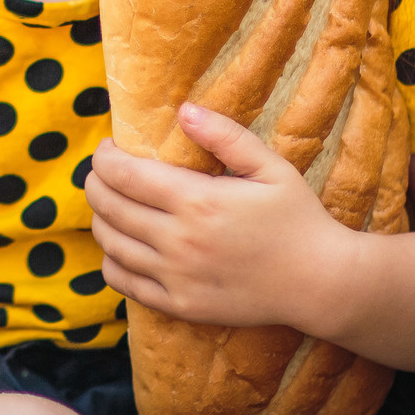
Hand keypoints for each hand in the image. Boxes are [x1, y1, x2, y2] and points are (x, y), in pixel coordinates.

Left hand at [85, 102, 368, 335]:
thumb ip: (225, 135)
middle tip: (104, 173)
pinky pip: (123, 282)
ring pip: (110, 243)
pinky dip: (112, 260)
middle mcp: (179, 241)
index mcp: (197, 201)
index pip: (122, 174)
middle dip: (95, 183)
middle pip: (107, 206)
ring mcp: (176, 277)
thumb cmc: (297, 218)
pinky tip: (124, 246)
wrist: (319, 282)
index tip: (109, 148)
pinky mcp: (179, 305)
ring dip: (101, 219)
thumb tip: (184, 109)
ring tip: (113, 205)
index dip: (104, 157)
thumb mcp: (270, 166)